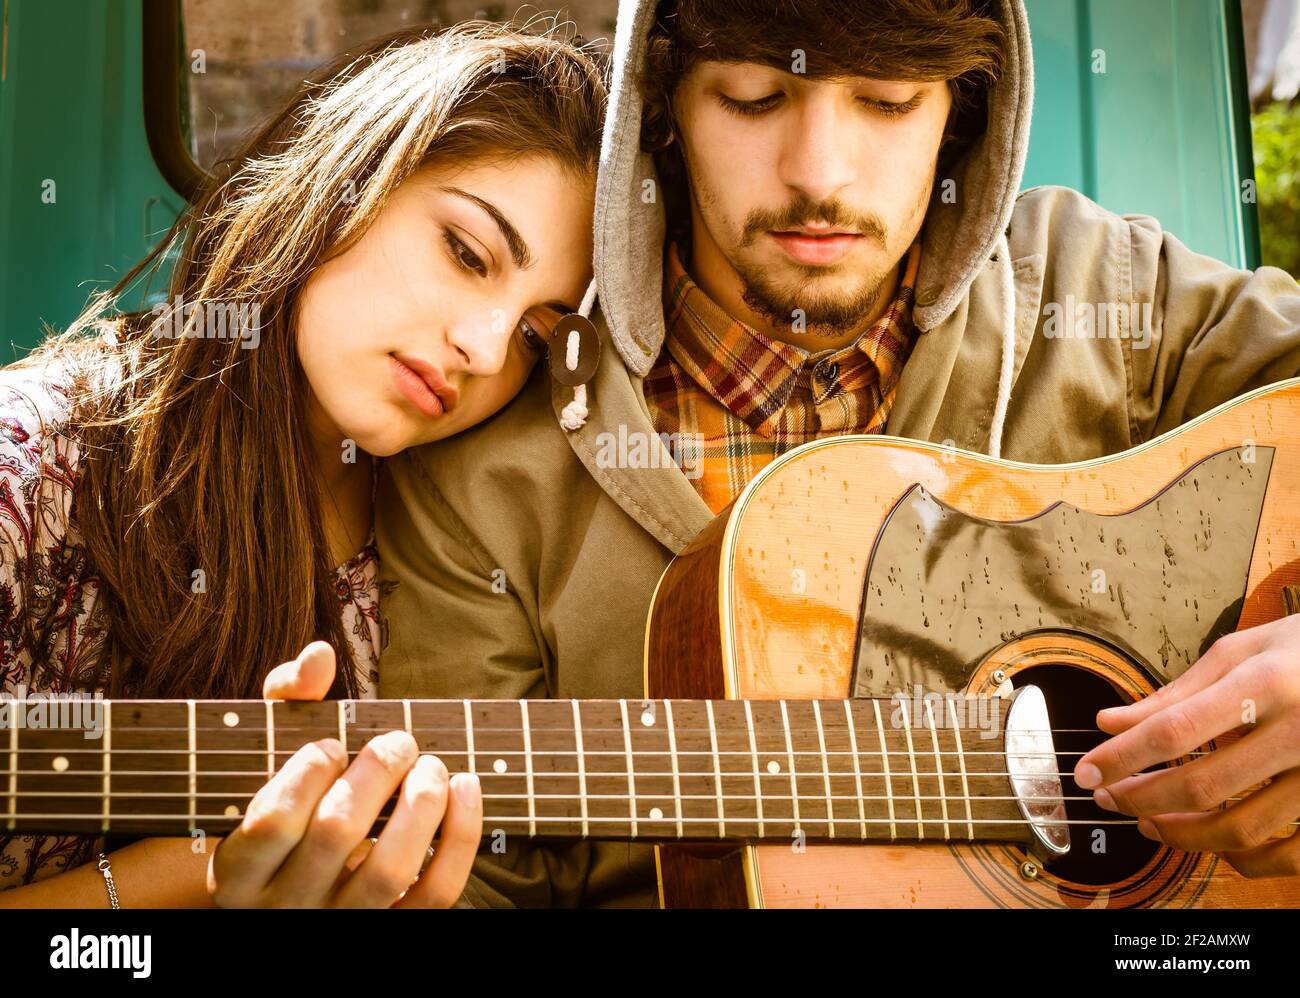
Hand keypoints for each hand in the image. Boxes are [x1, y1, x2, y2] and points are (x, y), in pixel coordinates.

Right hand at [208, 641, 482, 905]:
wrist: (301, 899)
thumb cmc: (287, 811)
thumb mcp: (269, 763)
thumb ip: (288, 704)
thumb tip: (318, 655)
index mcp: (239, 872)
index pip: (272, 822)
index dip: (307, 773)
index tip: (331, 746)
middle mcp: (286, 908)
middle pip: (335, 835)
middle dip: (376, 774)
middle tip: (399, 741)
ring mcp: (341, 926)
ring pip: (389, 870)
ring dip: (421, 804)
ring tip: (432, 765)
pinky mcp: (395, 930)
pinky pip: (436, 893)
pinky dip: (461, 836)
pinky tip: (466, 787)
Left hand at [1073, 616, 1299, 877]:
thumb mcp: (1241, 651)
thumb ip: (1174, 692)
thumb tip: (1109, 723)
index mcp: (1264, 682)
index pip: (1174, 729)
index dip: (1121, 757)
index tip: (1086, 772)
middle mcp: (1298, 730)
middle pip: (1202, 785)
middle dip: (1140, 798)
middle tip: (1107, 798)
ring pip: (1242, 829)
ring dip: (1183, 835)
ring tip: (1148, 822)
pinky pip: (1290, 854)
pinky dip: (1247, 861)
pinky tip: (1216, 846)